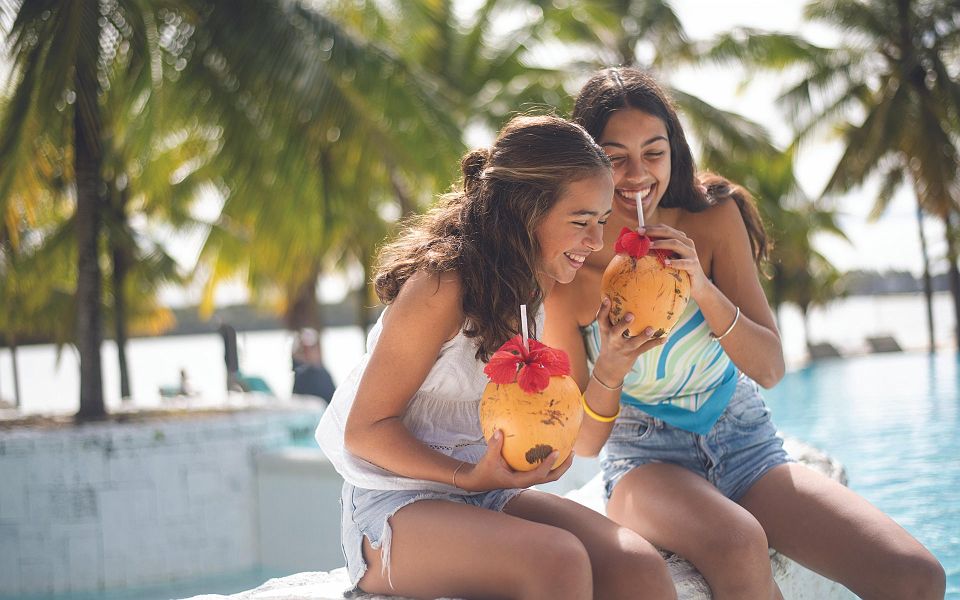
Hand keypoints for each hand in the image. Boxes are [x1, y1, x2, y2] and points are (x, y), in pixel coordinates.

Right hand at [457, 430, 572, 491]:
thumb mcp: (487, 459)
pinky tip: (552, 446)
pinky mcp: (527, 474)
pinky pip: (542, 467)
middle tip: (572, 452)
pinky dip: (550, 459)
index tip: (557, 451)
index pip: (539, 475)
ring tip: (570, 450)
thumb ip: (493, 446)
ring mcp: (528, 478)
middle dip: (563, 467)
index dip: (549, 464)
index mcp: (519, 481)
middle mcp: (527, 481)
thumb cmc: (485, 470)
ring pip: (549, 474)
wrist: (480, 480)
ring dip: (561, 464)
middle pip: (551, 477)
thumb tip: (499, 430)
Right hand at [593, 297, 665, 384]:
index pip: (601, 319)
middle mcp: (613, 339)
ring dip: (643, 336)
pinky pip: (645, 348)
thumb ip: (611, 316)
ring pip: (634, 342)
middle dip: (623, 324)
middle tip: (631, 315)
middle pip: (616, 331)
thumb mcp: (607, 331)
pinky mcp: (632, 355)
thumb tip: (617, 293)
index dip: (603, 309)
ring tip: (651, 329)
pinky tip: (665, 338)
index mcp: (605, 331)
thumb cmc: (610, 342)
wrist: (609, 368)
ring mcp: (623, 348)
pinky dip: (656, 343)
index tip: (607, 299)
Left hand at [642, 224, 708, 295]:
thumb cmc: (679, 269)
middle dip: (653, 231)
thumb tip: (639, 246)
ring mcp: (691, 253)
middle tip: (640, 233)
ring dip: (661, 243)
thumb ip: (658, 250)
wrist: (697, 284)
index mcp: (681, 239)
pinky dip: (674, 262)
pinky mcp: (694, 265)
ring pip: (676, 244)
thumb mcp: (668, 258)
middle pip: (669, 233)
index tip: (638, 230)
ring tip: (649, 246)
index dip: (651, 227)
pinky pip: (684, 263)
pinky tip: (665, 263)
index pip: (665, 228)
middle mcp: (687, 243)